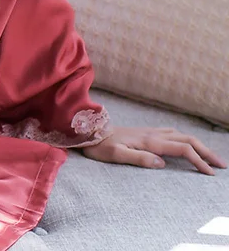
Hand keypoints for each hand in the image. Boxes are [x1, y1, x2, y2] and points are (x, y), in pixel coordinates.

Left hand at [80, 125, 227, 174]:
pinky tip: (187, 144)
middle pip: (186, 139)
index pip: (182, 148)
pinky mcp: (145, 132)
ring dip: (197, 144)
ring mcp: (149, 131)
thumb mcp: (116, 155)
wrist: (88, 132)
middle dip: (205, 151)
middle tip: (221, 164)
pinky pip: (172, 133)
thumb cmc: (100, 146)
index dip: (198, 160)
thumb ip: (138, 158)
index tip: (210, 173)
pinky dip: (185, 139)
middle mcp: (152, 133)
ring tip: (209, 156)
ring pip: (181, 134)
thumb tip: (161, 163)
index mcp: (149, 140)